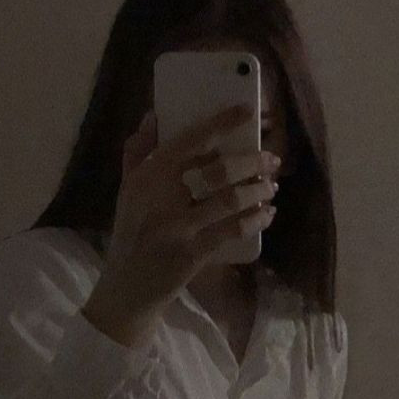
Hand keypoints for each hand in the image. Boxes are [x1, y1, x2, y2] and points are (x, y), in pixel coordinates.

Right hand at [92, 104, 281, 322]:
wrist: (127, 287)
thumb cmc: (130, 233)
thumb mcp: (126, 190)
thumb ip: (138, 151)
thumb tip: (153, 115)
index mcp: (146, 176)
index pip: (188, 141)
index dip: (221, 123)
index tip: (247, 111)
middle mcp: (161, 198)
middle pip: (218, 170)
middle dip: (252, 161)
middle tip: (272, 159)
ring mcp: (179, 227)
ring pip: (230, 200)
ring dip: (258, 190)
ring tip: (271, 186)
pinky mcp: (193, 253)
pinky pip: (233, 230)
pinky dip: (255, 219)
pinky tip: (266, 214)